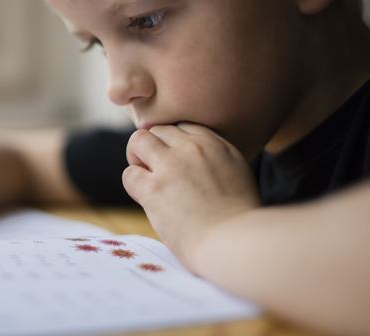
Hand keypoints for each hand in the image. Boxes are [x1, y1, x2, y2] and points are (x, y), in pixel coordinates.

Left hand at [123, 122, 260, 270]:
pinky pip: (130, 173)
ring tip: (145, 178)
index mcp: (217, 144)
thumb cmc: (239, 220)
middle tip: (156, 171)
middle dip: (153, 147)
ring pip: (138, 141)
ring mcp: (171, 165)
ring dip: (136, 157)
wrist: (234, 242)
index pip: (183, 126)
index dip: (172, 143)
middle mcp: (192, 148)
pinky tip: (144, 198)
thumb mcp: (239, 176)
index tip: (173, 160)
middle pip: (159, 130)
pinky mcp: (154, 188)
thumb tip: (194, 165)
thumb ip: (216, 162)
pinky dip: (133, 184)